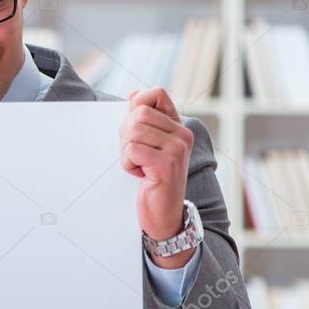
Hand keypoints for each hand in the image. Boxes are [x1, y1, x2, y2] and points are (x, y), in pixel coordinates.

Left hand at [120, 87, 195, 267]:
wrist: (164, 214)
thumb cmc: (153, 180)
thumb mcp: (149, 146)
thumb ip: (144, 121)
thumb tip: (133, 94)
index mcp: (178, 127)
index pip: (155, 94)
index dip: (137, 106)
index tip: (136, 131)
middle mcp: (182, 135)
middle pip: (138, 113)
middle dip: (126, 134)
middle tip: (135, 155)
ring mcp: (177, 149)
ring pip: (132, 132)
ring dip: (126, 152)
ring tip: (139, 166)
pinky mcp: (166, 164)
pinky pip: (131, 151)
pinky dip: (127, 164)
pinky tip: (140, 175)